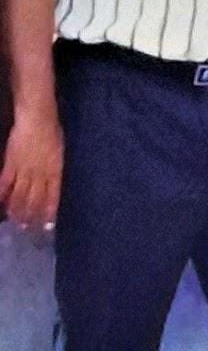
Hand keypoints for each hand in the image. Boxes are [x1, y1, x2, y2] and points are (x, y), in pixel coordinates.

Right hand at [0, 106, 62, 233]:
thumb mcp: (59, 154)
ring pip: (20, 194)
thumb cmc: (52, 133)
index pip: (52, 196)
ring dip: (17, 209)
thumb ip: (54, 169)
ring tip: (15, 223)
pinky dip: (2, 195)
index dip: (48, 211)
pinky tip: (1, 205)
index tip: (47, 226)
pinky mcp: (10, 164)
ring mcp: (24, 169)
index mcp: (55, 171)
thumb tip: (50, 182)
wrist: (37, 119)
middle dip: (32, 215)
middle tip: (27, 230)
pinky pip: (5, 183)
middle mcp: (40, 174)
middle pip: (35, 198)